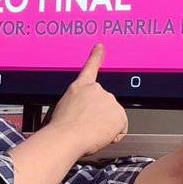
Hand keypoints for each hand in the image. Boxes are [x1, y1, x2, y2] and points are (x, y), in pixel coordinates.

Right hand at [45, 44, 128, 158]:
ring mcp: (109, 100)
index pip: (90, 67)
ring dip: (105, 126)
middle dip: (100, 116)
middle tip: (86, 126)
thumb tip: (82, 114)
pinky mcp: (119, 113)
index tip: (100, 46)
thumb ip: (78, 104)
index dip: (96, 56)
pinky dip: (113, 134)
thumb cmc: (62, 128)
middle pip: (104, 105)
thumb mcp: (65, 107)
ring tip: (90, 131)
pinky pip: (119, 129)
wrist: (67, 137)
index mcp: (80, 87)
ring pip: (112, 118)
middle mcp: (97, 90)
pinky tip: (100, 134)